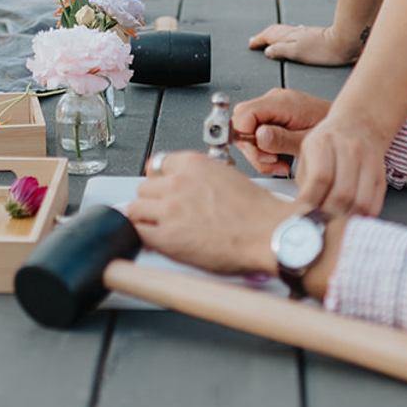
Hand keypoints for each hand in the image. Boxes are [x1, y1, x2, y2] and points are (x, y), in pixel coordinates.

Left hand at [126, 152, 301, 275]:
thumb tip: (184, 184)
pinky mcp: (166, 236)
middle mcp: (178, 183)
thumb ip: (201, 177)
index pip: (157, 165)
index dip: (160, 182)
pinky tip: (155, 241)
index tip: (162, 190)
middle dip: (153, 201)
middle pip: (144, 188)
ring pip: (135, 209)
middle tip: (165, 213)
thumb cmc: (258, 212)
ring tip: (160, 228)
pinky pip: (138, 233)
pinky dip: (143, 238)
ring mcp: (170, 209)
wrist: (270, 234)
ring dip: (145, 218)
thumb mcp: (227, 177)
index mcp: (193, 164)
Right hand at [231, 88, 331, 176]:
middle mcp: (273, 101)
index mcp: (281, 102)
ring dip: (260, 154)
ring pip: (246, 132)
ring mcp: (273, 108)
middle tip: (272, 161)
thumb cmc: (332, 134)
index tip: (260, 152)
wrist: (347, 130)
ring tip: (279, 163)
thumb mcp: (307, 141)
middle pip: (241, 124)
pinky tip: (279, 158)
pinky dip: (265, 151)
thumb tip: (259, 137)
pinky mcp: (275, 117)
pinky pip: (257, 133)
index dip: (245, 136)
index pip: (244, 115)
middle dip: (253, 149)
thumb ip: (282, 139)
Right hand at [247, 22, 361, 65]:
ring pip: (284, 32)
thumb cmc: (324, 50)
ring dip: (274, 35)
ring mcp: (305, 33)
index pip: (269, 36)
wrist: (346, 41)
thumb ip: (281, 50)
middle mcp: (295, 32)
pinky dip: (287, 36)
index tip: (251, 45)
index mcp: (289, 37)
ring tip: (269, 40)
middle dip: (264, 36)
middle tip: (255, 41)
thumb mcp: (298, 52)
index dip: (259, 40)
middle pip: (275, 31)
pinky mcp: (314, 35)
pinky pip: (294, 33)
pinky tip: (292, 37)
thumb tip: (267, 50)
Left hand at [289, 111, 392, 217]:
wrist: (359, 124)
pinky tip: (348, 220)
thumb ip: (304, 182)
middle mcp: (349, 149)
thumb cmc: (327, 143)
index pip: (320, 178)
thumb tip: (300, 213)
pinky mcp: (381, 175)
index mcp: (323, 142)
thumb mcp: (307, 153)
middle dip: (328, 215)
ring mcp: (369, 162)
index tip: (302, 215)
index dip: (311, 202)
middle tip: (317, 224)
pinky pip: (374, 204)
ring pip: (360, 202)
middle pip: (342, 193)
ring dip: (346, 220)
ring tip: (332, 225)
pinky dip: (360, 218)